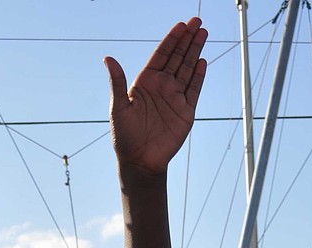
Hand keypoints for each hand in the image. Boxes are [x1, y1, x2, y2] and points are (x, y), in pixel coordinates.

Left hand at [105, 18, 206, 175]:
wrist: (140, 161)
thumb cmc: (125, 137)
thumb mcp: (119, 108)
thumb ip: (117, 82)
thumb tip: (108, 58)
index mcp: (145, 82)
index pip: (161, 55)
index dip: (171, 39)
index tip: (180, 25)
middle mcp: (161, 86)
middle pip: (177, 57)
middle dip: (187, 39)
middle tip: (196, 21)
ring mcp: (174, 98)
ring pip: (187, 69)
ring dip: (195, 51)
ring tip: (203, 33)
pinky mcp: (185, 112)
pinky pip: (194, 89)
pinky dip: (199, 76)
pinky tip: (202, 61)